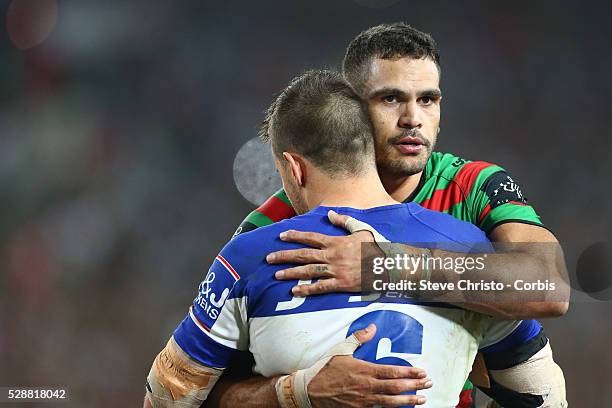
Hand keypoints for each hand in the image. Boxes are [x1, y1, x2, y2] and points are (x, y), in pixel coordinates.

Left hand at [268, 210, 384, 295]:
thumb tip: (330, 213)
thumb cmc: (376, 246)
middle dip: (284, 256)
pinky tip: (295, 290)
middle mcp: (332, 256)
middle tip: (269, 258)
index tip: (281, 236)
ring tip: (276, 274)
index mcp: (336, 242)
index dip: (294, 236)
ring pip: (308, 271)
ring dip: (291, 273)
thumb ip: (344, 221)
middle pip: (303, 255)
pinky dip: (307, 289)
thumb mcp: (361, 229)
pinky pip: (321, 287)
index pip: (310, 237)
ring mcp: (336, 271)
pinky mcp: (341, 284)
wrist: (388, 265)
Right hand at [308, 324, 430, 407]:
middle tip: (428, 383)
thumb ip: (358, 338)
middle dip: (414, 386)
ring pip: (391, 402)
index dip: (409, 373)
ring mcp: (364, 401)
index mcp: (364, 370)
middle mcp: (367, 387)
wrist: (310, 391)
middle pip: (396, 388)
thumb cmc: (325, 369)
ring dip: (408, 400)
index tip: (421, 371)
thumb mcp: (341, 349)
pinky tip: (401, 407)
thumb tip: (372, 328)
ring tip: (422, 399)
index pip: (392, 372)